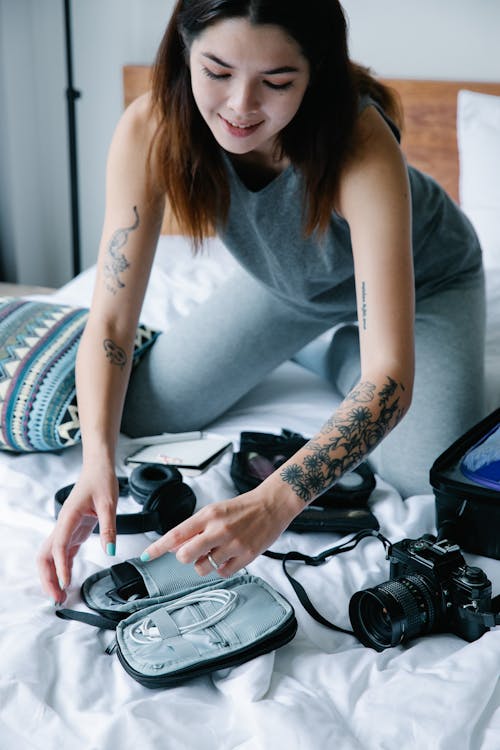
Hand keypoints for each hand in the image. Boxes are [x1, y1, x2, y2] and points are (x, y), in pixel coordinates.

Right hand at [37, 465, 118, 602]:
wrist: (98, 467)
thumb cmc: (101, 480)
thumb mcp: (109, 503)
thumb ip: (109, 527)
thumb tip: (111, 552)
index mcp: (68, 517)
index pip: (59, 546)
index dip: (60, 567)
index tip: (65, 583)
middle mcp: (63, 524)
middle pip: (46, 556)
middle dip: (48, 578)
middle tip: (58, 598)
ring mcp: (66, 528)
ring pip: (51, 557)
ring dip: (53, 576)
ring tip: (61, 595)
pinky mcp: (73, 530)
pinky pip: (63, 553)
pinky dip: (63, 568)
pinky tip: (67, 580)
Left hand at [140, 485, 302, 576]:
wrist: (272, 505)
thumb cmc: (242, 508)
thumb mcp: (215, 511)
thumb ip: (196, 528)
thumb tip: (175, 547)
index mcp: (208, 515)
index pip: (176, 533)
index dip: (158, 547)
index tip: (146, 556)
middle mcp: (218, 529)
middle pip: (185, 556)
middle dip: (185, 558)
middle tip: (194, 552)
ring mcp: (233, 544)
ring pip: (203, 568)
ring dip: (205, 564)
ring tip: (217, 552)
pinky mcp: (246, 556)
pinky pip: (223, 573)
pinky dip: (222, 568)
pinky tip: (230, 556)